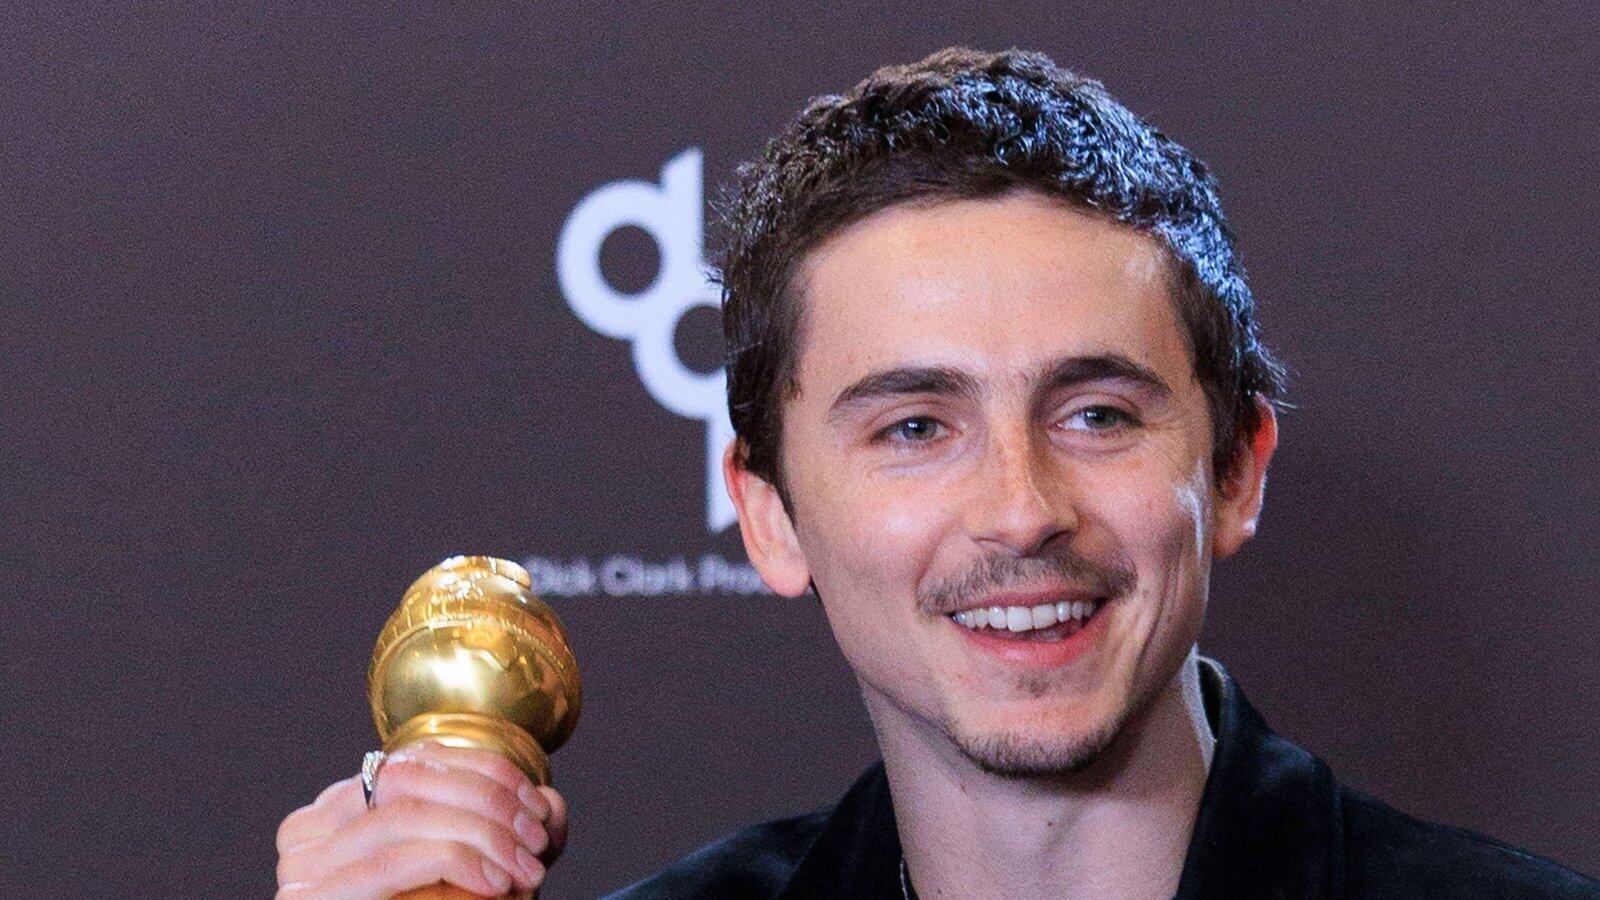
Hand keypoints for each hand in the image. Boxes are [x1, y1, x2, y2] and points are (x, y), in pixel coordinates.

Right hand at [275, 743, 568, 897]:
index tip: (537, 804)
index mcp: (337, 810)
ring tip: (525, 866)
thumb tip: (550, 804)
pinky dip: (456, 862)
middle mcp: (306, 833)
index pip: (416, 760)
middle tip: (537, 837)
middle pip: (409, 780)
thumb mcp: (479, 868)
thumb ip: (508, 832)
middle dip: (489, 801)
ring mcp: (300, 870)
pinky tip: (497, 883)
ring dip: (481, 833)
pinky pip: (393, 864)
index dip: (487, 771)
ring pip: (403, 817)